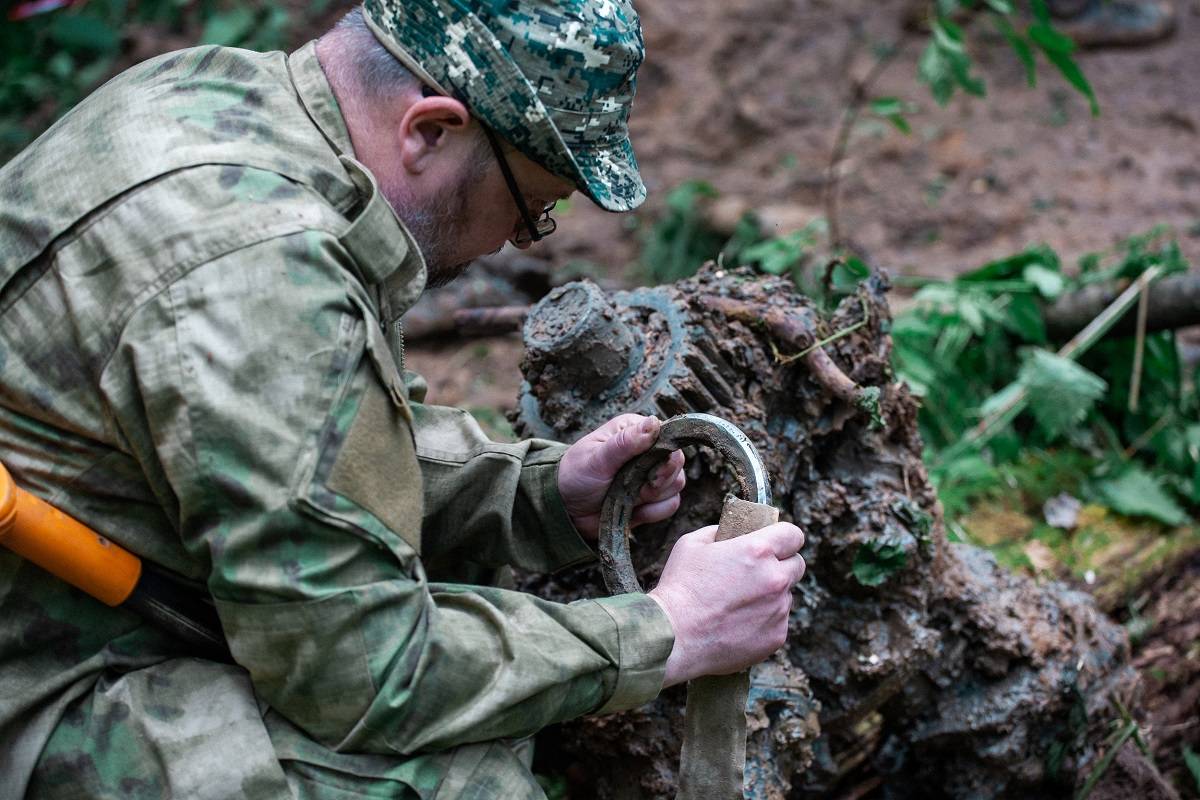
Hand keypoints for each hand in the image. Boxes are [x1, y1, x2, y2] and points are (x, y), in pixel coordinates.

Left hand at [558, 414, 685, 540]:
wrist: (565, 510)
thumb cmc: (575, 475)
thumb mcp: (597, 458)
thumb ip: (625, 443)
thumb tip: (654, 423)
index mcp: (634, 431)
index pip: (670, 436)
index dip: (667, 456)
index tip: (651, 473)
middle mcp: (648, 451)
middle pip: (677, 464)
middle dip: (657, 481)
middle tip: (633, 487)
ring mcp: (651, 475)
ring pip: (676, 486)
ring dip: (653, 497)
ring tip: (627, 497)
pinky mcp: (651, 499)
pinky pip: (669, 505)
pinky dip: (652, 512)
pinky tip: (632, 510)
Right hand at [647, 522, 805, 685]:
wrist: (673, 636)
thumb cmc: (680, 588)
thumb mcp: (692, 543)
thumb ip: (720, 532)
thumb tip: (732, 532)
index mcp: (758, 550)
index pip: (794, 534)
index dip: (784, 537)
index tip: (776, 542)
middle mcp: (774, 578)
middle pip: (797, 565)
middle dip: (781, 565)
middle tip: (757, 573)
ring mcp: (778, 610)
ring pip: (786, 595)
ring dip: (771, 595)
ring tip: (739, 603)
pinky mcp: (776, 636)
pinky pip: (779, 621)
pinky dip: (765, 620)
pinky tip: (738, 623)